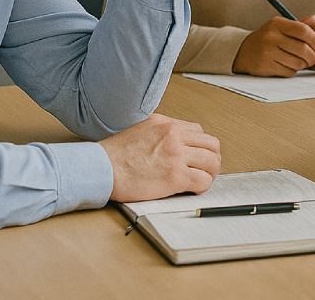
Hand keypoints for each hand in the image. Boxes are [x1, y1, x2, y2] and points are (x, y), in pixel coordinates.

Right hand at [100, 113, 220, 201]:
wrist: (101, 168)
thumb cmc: (115, 153)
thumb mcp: (141, 128)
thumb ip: (160, 131)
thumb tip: (172, 138)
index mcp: (167, 124)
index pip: (199, 132)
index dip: (201, 146)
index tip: (197, 156)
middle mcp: (175, 136)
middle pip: (211, 145)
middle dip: (212, 158)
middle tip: (206, 169)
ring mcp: (177, 156)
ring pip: (212, 162)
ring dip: (210, 173)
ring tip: (202, 180)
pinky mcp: (175, 176)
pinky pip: (202, 181)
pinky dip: (203, 187)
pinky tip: (194, 189)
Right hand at [232, 15, 314, 76]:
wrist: (244, 51)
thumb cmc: (268, 39)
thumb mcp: (281, 27)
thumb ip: (299, 24)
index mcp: (277, 23)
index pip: (303, 30)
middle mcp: (271, 36)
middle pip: (303, 49)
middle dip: (312, 56)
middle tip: (313, 59)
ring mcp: (267, 52)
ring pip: (298, 62)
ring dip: (303, 64)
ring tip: (299, 61)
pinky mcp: (266, 66)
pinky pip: (289, 71)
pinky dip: (292, 71)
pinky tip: (287, 65)